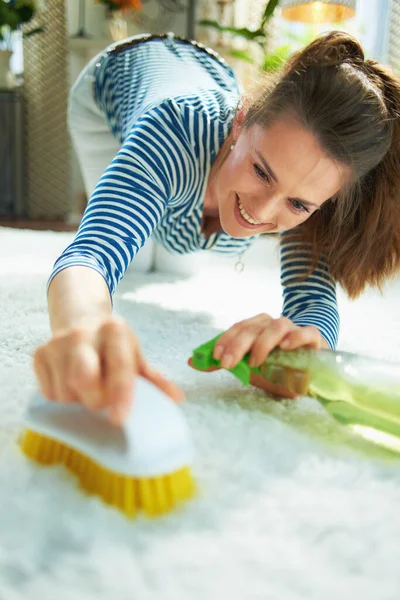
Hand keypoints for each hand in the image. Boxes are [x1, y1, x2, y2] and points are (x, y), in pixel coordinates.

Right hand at [33, 316, 183, 424]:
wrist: (80, 321)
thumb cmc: (113, 346)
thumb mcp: (135, 355)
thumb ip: (153, 379)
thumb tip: (176, 398)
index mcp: (114, 330)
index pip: (118, 366)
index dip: (120, 394)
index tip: (119, 418)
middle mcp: (83, 333)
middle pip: (83, 378)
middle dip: (95, 400)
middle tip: (104, 404)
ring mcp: (57, 343)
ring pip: (64, 392)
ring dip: (78, 403)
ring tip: (89, 392)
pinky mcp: (39, 354)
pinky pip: (48, 394)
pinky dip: (62, 400)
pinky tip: (72, 388)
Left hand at [188, 314, 327, 398]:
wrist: (309, 368)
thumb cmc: (275, 365)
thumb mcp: (248, 367)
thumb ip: (224, 362)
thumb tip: (192, 361)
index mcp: (256, 327)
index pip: (238, 328)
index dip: (226, 340)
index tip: (216, 356)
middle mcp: (272, 324)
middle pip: (253, 328)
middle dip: (237, 345)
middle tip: (227, 364)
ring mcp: (293, 329)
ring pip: (277, 326)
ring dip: (263, 343)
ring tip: (255, 362)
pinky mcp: (312, 338)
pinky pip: (306, 333)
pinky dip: (295, 337)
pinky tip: (285, 346)